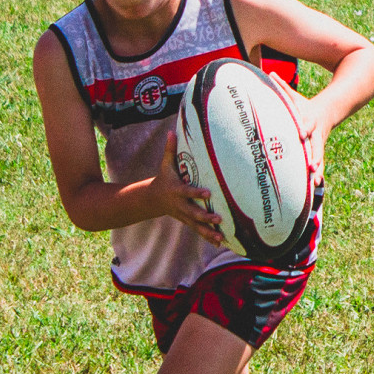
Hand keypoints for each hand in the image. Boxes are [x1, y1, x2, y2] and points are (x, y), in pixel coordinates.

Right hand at [150, 131, 223, 246]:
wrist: (153, 199)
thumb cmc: (164, 178)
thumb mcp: (165, 164)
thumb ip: (170, 149)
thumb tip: (171, 130)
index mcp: (176, 190)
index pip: (187, 192)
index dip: (196, 193)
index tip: (208, 193)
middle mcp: (180, 205)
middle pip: (193, 212)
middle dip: (205, 217)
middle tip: (218, 218)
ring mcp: (183, 215)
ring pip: (196, 225)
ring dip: (208, 232)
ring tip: (220, 237)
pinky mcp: (187, 221)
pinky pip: (198, 230)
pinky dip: (208, 237)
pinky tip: (219, 242)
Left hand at [268, 74, 325, 184]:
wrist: (326, 112)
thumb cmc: (303, 106)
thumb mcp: (294, 96)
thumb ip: (282, 87)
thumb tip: (270, 73)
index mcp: (307, 119)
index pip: (305, 123)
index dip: (304, 128)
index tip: (300, 133)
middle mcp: (314, 133)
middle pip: (315, 144)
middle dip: (314, 154)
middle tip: (311, 165)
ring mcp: (317, 143)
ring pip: (318, 157)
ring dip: (317, 169)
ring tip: (315, 181)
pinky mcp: (318, 151)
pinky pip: (318, 165)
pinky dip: (317, 175)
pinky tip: (315, 187)